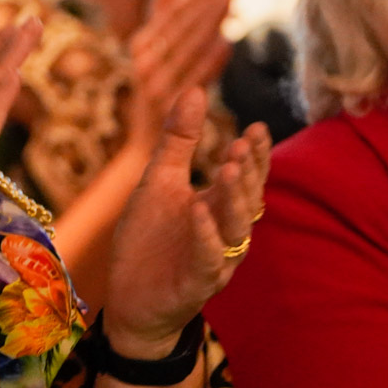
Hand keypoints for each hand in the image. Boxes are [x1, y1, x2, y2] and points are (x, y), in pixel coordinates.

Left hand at [100, 88, 268, 357]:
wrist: (130, 298)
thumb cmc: (149, 240)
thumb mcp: (159, 181)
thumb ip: (179, 140)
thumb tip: (195, 89)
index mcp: (217, 207)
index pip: (246, 177)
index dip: (255, 154)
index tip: (257, 126)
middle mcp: (224, 233)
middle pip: (247, 201)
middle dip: (249, 172)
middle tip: (245, 142)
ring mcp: (213, 260)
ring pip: (234, 229)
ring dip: (233, 199)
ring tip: (228, 168)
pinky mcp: (195, 284)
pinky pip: (206, 259)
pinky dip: (205, 236)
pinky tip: (198, 211)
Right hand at [123, 0, 234, 147]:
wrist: (144, 145)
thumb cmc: (155, 93)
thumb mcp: (153, 54)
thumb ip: (162, 19)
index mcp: (140, 47)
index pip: (173, 15)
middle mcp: (144, 64)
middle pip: (183, 28)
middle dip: (209, 3)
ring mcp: (154, 85)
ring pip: (189, 48)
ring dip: (211, 23)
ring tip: (233, 3)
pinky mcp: (167, 107)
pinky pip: (193, 78)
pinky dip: (209, 60)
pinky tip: (226, 43)